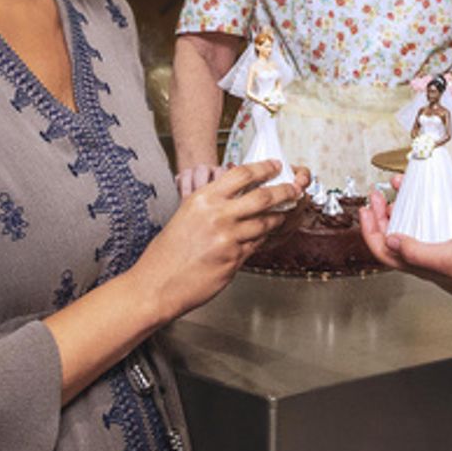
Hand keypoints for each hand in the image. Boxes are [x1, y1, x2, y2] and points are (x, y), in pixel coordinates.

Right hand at [134, 160, 301, 321]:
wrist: (157, 284)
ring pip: (265, 223)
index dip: (264, 168)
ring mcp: (228, 239)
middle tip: (294, 189)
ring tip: (283, 214)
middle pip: (263, 197)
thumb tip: (235, 195)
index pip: (242, 174)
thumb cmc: (166, 253)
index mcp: (204, 199)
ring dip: (278, 218)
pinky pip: (257, 245)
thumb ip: (212, 204)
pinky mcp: (235, 260)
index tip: (275, 166)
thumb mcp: (187, 215)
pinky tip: (265, 236)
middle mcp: (218, 216)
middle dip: (284, 191)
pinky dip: (263, 239)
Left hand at [359, 179, 451, 316]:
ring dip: (430, 201)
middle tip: (387, 190)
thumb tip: (390, 241)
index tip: (367, 207)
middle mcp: (439, 258)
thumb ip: (416, 251)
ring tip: (423, 185)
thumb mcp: (446, 259)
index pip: (387, 251)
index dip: (372, 230)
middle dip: (394, 209)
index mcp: (426, 266)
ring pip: (438, 220)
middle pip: (407, 232)